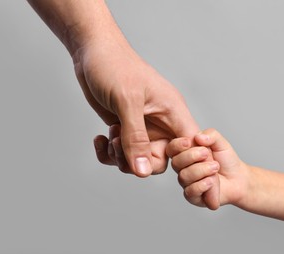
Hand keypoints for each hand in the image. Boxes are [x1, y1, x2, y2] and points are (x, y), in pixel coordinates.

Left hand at [73, 37, 198, 176]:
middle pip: (162, 161)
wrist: (93, 52)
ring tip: (111, 136)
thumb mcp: (127, 102)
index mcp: (173, 113)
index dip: (183, 161)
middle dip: (139, 163)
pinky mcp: (125, 129)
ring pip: (139, 161)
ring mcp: (142, 128)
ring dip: (120, 157)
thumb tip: (142, 172)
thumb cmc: (115, 66)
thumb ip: (136, 138)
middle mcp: (161, 124)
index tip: (155, 161)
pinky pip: (121, 154)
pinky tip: (100, 138)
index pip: (190, 146)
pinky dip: (108, 153)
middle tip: (121, 146)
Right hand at [167, 129, 250, 207]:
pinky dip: (201, 185)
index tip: (190, 142)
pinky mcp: (193, 196)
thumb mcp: (220, 142)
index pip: (171, 149)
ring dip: (201, 170)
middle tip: (207, 154)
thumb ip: (210, 135)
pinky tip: (211, 181)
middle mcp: (183, 168)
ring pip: (184, 176)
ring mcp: (186, 183)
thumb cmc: (226, 160)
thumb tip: (198, 137)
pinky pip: (190, 191)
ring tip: (215, 167)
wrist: (238, 178)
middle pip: (176, 163)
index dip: (177, 145)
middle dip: (192, 156)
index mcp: (185, 153)